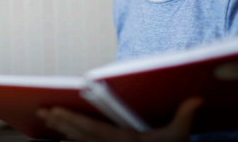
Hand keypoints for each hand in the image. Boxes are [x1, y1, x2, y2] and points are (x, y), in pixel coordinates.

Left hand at [36, 97, 202, 141]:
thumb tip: (196, 99)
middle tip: (41, 111)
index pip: (92, 130)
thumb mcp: (179, 137)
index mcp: (125, 141)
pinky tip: (62, 138)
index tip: (55, 110)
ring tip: (46, 120)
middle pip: (80, 136)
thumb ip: (184, 117)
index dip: (72, 120)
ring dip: (61, 132)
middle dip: (60, 123)